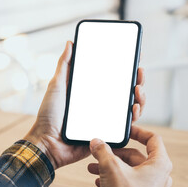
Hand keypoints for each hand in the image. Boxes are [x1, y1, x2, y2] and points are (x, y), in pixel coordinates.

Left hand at [25, 41, 145, 168]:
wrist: (47, 143)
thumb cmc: (48, 115)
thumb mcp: (56, 85)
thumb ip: (64, 65)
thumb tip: (70, 43)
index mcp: (90, 91)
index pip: (112, 76)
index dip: (125, 67)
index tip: (135, 56)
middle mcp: (100, 103)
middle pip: (125, 89)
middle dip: (137, 79)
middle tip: (139, 71)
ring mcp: (105, 117)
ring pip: (130, 105)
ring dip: (139, 96)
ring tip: (138, 89)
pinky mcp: (108, 132)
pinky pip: (126, 124)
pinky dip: (134, 115)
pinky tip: (134, 107)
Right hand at [88, 126, 171, 186]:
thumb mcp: (111, 169)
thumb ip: (103, 151)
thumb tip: (97, 142)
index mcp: (160, 164)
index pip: (152, 138)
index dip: (137, 131)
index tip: (125, 129)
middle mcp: (159, 175)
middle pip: (136, 154)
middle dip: (114, 153)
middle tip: (100, 151)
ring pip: (130, 169)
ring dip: (111, 166)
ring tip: (94, 167)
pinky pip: (129, 181)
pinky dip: (114, 178)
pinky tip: (99, 181)